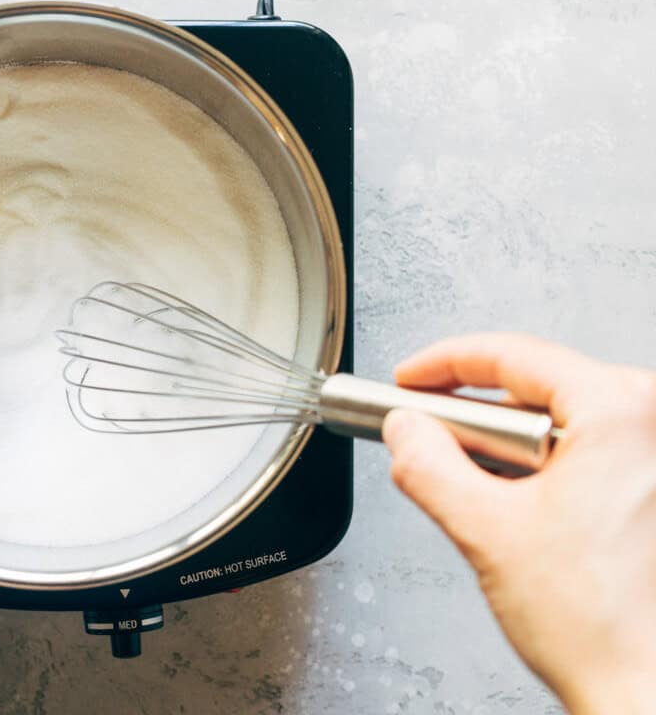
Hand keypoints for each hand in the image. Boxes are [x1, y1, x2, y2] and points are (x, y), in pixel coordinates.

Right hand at [381, 333, 655, 713]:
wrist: (646, 691)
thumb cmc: (603, 627)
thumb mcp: (484, 531)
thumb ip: (428, 464)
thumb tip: (405, 428)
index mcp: (623, 411)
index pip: (513, 355)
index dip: (443, 364)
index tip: (407, 380)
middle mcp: (654, 424)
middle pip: (537, 386)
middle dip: (474, 419)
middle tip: (428, 442)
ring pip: (561, 422)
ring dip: (507, 452)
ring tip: (487, 499)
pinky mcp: (654, 488)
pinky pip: (589, 452)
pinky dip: (543, 471)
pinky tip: (522, 511)